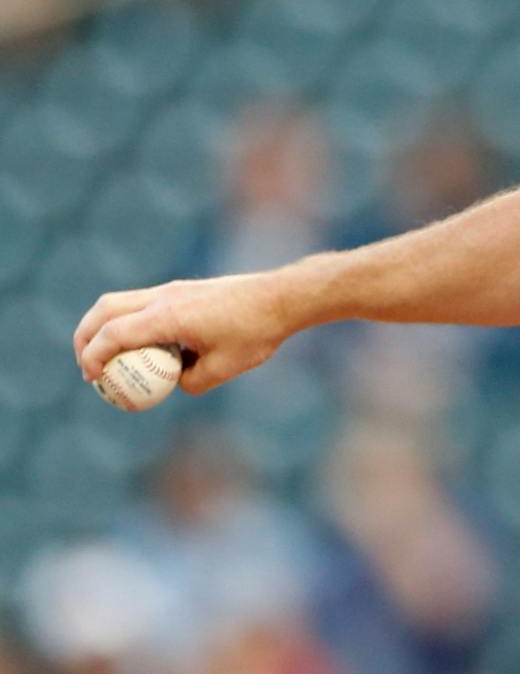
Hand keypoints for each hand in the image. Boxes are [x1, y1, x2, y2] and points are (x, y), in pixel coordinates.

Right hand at [74, 271, 295, 394]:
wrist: (281, 297)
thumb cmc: (256, 332)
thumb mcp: (225, 368)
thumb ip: (193, 381)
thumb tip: (174, 384)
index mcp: (168, 316)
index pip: (114, 333)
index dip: (94, 356)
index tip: (91, 378)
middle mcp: (163, 297)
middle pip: (104, 310)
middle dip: (85, 337)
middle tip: (86, 365)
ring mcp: (171, 289)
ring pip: (119, 301)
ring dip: (102, 325)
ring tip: (104, 354)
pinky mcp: (180, 289)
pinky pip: (140, 302)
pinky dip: (127, 320)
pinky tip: (139, 345)